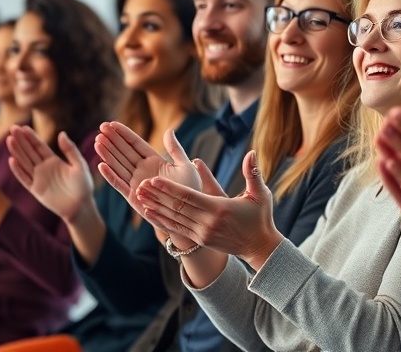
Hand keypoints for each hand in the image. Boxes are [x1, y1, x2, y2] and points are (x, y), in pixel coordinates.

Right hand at [7, 126, 94, 223]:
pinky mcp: (35, 189)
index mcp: (54, 160)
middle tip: (12, 128)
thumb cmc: (83, 185)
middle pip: (29, 152)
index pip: (39, 146)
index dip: (31, 137)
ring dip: (17, 152)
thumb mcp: (79, 165)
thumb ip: (70, 150)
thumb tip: (61, 133)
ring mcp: (38, 178)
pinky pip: (24, 178)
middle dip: (21, 140)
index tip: (23, 127)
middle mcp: (44, 168)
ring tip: (9, 140)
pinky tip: (12, 160)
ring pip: (24, 162)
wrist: (81, 206)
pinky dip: (18, 170)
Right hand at [95, 122, 202, 217]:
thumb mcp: (185, 166)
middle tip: (100, 127)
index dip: (123, 134)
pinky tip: (101, 165)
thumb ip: (175, 149)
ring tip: (98, 141)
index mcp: (154, 161)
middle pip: (124, 152)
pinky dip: (110, 175)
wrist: (188, 214)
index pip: (135, 144)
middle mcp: (142, 170)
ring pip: (118, 165)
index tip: (111, 123)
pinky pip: (119, 184)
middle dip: (112, 140)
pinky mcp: (132, 196)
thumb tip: (169, 130)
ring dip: (108, 154)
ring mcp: (136, 182)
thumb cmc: (190, 191)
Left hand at [136, 150, 283, 270]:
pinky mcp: (200, 239)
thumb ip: (253, 173)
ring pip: (173, 218)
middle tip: (140, 184)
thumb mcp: (260, 194)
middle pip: (177, 207)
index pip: (189, 197)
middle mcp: (207, 223)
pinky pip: (176, 228)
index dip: (170, 188)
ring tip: (139, 196)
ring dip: (155, 206)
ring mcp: (202, 233)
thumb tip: (252, 152)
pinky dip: (161, 220)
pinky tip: (149, 212)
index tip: (154, 179)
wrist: (259, 247)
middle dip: (157, 195)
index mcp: (220, 209)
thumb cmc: (260, 217)